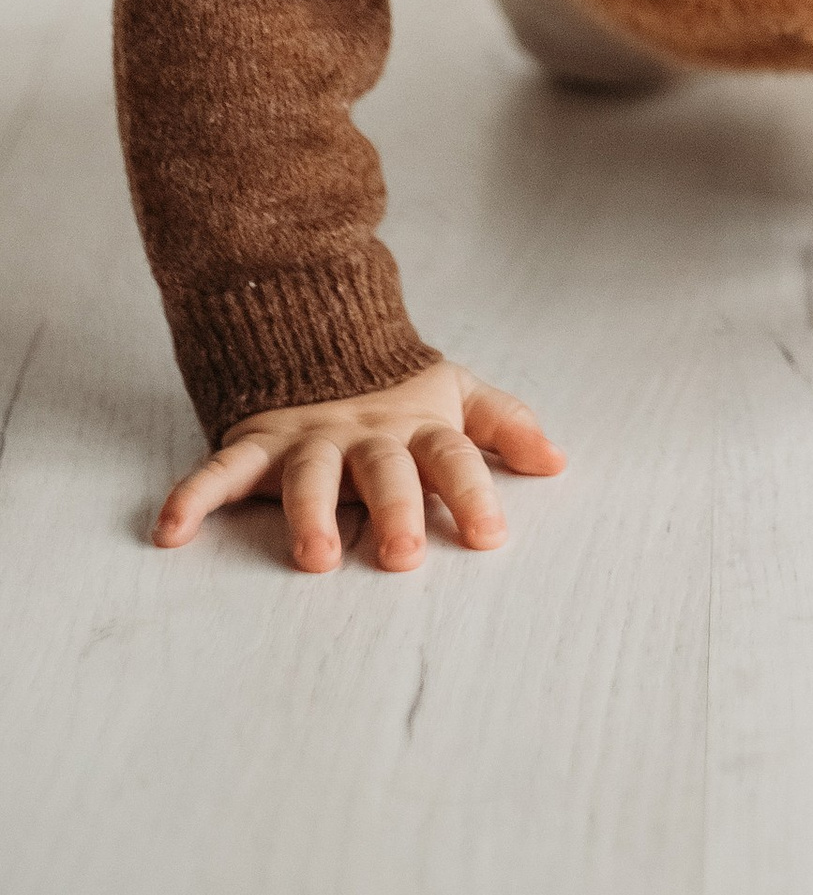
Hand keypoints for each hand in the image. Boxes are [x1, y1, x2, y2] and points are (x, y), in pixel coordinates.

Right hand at [151, 359, 563, 573]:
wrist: (321, 337)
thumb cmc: (399, 393)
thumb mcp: (456, 397)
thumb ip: (506, 425)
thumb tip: (560, 460)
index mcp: (416, 428)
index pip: (453, 459)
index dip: (473, 494)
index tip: (490, 536)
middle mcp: (364, 436)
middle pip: (384, 472)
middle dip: (395, 511)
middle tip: (402, 556)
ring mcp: (308, 438)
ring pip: (309, 476)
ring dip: (310, 514)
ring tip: (315, 558)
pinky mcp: (257, 442)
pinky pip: (221, 469)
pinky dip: (193, 496)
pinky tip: (170, 532)